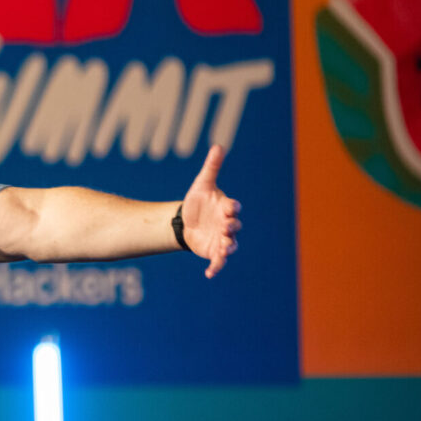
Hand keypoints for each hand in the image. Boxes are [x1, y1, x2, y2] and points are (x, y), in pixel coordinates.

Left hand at [181, 144, 241, 277]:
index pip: (233, 207)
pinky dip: (215, 267)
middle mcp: (228, 224)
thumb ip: (211, 168)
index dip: (232, 207)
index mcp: (226, 208)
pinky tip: (209, 274)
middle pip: (234, 227)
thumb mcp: (202, 184)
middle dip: (231, 227)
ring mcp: (223, 239)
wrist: (186, 221)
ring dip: (227, 248)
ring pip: (230, 245)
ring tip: (223, 251)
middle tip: (226, 227)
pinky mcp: (214, 252)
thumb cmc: (198, 201)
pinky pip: (218, 261)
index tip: (229, 207)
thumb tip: (218, 146)